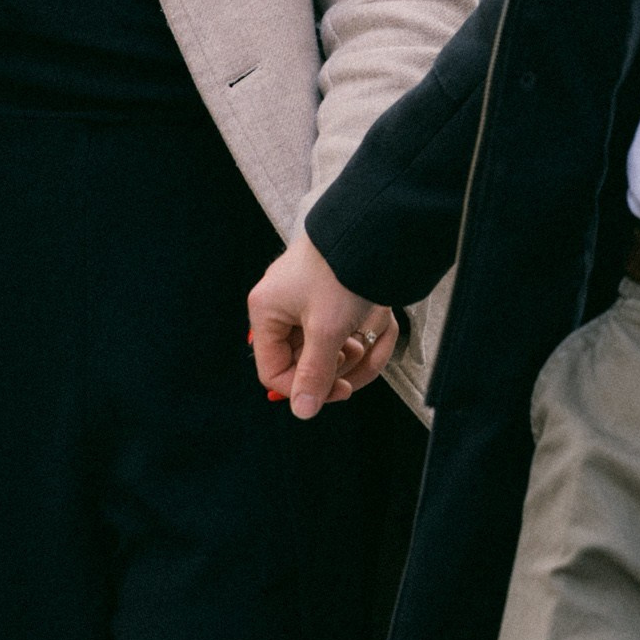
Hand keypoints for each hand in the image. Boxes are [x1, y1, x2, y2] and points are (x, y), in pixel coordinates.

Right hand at [247, 234, 396, 418]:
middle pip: (303, 361)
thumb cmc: (341, 271)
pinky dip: (358, 332)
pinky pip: (339, 329)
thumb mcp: (326, 329)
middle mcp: (281, 305)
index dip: (306, 388)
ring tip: (368, 336)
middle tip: (359, 356)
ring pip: (325, 348)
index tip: (341, 390)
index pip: (274, 371)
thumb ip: (314, 373)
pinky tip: (374, 323)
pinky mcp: (327, 294)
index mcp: (266, 311)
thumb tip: (303, 410)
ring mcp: (304, 300)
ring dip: (352, 350)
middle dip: (337, 365)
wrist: (371, 228)